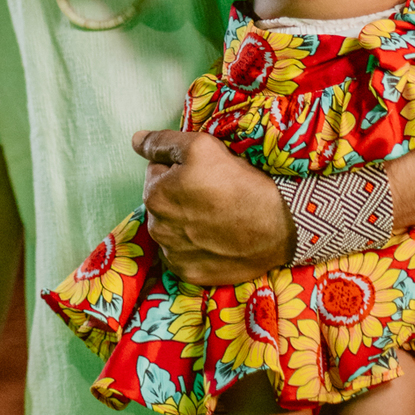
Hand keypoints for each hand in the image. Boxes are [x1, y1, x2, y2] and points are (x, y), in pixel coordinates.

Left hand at [132, 128, 295, 284]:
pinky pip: (185, 254)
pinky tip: (217, 238)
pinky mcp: (190, 274)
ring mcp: (172, 255)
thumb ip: (162, 142)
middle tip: (214, 192)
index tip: (205, 173)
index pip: (156, 170)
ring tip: (218, 215)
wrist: (278, 228)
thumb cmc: (239, 183)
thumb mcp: (200, 147)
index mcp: (153, 195)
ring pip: (173, 227)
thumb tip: (136, 140)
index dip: (180, 168)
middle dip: (180, 195)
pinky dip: (196, 246)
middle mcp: (156, 228)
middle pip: (163, 201)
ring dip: (187, 220)